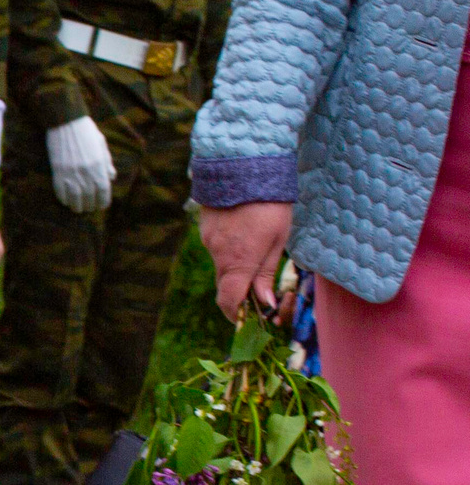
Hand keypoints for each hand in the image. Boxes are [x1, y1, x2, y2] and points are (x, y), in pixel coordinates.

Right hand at [44, 115, 114, 213]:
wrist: (66, 122)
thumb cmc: (86, 131)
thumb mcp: (102, 145)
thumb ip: (107, 163)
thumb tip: (111, 177)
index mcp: (99, 166)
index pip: (103, 191)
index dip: (103, 201)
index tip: (102, 205)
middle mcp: (86, 173)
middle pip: (89, 197)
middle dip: (90, 206)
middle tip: (88, 208)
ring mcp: (71, 173)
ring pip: (75, 198)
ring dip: (76, 206)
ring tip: (77, 209)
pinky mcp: (58, 171)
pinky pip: (60, 191)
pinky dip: (63, 198)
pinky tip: (66, 200)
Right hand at [199, 200, 294, 317]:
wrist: (246, 167)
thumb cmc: (271, 204)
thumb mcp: (279, 239)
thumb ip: (267, 273)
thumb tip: (263, 303)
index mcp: (239, 261)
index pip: (229, 301)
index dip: (237, 315)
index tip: (248, 318)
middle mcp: (218, 254)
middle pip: (225, 284)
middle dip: (240, 290)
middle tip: (260, 285)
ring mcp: (208, 240)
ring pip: (222, 263)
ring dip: (237, 264)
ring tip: (257, 244)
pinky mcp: (205, 228)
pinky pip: (217, 246)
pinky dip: (230, 247)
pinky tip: (245, 230)